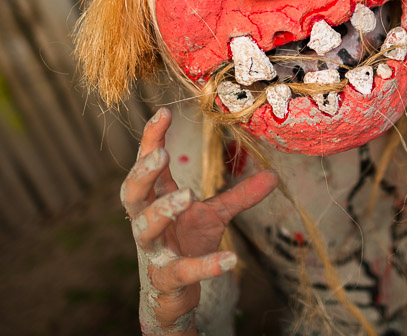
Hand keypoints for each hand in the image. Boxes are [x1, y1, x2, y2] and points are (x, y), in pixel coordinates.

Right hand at [121, 108, 278, 334]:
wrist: (173, 293)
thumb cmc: (186, 243)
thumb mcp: (215, 215)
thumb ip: (240, 196)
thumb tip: (273, 174)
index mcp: (156, 199)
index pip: (147, 164)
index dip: (151, 139)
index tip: (163, 113)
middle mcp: (146, 221)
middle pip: (132, 193)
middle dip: (143, 172)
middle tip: (160, 154)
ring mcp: (154, 251)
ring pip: (145, 228)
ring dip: (162, 211)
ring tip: (188, 194)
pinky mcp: (167, 279)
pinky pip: (182, 271)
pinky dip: (206, 265)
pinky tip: (231, 259)